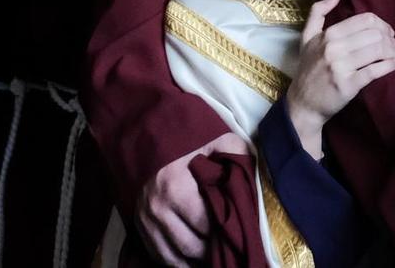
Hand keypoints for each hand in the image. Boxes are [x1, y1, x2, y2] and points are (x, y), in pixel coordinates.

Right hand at [136, 132, 250, 264]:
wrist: (153, 138)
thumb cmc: (192, 143)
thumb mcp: (218, 141)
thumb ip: (237, 154)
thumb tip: (254, 177)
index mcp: (175, 187)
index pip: (206, 225)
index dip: (226, 230)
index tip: (240, 231)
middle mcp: (156, 207)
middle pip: (192, 246)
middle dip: (214, 249)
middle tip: (231, 246)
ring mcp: (145, 220)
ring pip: (176, 257)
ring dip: (198, 260)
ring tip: (216, 254)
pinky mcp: (140, 228)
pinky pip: (162, 257)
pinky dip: (181, 262)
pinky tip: (197, 258)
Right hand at [284, 0, 394, 159]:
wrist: (302, 104)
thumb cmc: (307, 69)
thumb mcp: (306, 38)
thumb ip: (317, 13)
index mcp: (328, 34)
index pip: (365, 20)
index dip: (382, 24)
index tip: (388, 33)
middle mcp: (334, 48)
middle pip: (375, 34)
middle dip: (391, 39)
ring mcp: (341, 67)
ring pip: (377, 50)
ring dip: (394, 51)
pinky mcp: (348, 85)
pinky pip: (374, 71)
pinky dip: (389, 66)